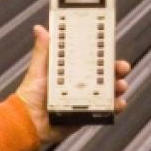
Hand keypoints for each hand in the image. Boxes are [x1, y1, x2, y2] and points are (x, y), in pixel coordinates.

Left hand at [15, 24, 130, 143]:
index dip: (104, 55)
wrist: (28, 122)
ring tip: (121, 85)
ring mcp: (86, 101)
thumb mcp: (38, 70)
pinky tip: (118, 103)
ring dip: (118, 87)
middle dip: (117, 70)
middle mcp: (81, 86)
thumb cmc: (31, 94)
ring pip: (109, 92)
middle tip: (122, 67)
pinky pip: (106, 111)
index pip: (92, 60)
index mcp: (72, 72)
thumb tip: (39, 29)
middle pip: (105, 75)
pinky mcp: (87, 116)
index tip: (111, 49)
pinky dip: (115, 107)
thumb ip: (42, 51)